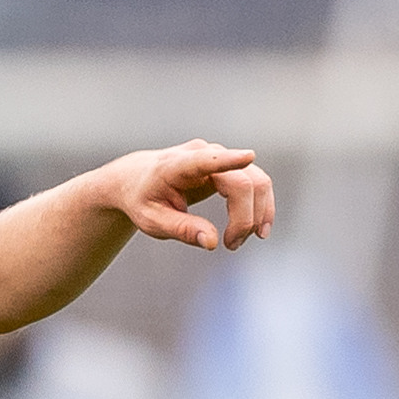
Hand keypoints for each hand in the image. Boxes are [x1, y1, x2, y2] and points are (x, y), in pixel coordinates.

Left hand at [111, 140, 274, 251]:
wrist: (138, 178)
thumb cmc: (143, 199)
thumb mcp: (152, 220)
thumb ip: (181, 229)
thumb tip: (213, 242)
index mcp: (176, 165)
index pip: (205, 160)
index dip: (228, 160)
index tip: (248, 156)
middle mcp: (204, 152)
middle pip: (242, 182)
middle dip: (245, 218)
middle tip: (231, 245)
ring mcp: (220, 155)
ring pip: (256, 182)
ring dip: (257, 214)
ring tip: (237, 242)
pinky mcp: (230, 164)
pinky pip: (256, 183)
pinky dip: (260, 207)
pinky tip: (255, 229)